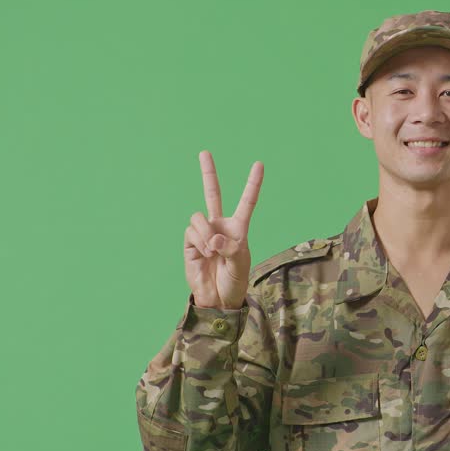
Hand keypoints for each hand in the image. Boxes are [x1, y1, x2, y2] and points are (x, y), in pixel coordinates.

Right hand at [183, 150, 261, 309]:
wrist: (217, 298)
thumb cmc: (234, 280)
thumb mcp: (240, 264)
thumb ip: (230, 248)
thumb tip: (214, 238)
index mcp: (239, 228)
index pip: (247, 202)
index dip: (253, 184)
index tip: (259, 164)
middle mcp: (220, 225)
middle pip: (212, 194)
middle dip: (208, 173)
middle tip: (204, 152)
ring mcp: (204, 232)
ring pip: (199, 217)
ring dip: (206, 234)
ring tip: (212, 252)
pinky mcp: (190, 241)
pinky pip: (192, 232)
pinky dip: (200, 243)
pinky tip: (205, 255)